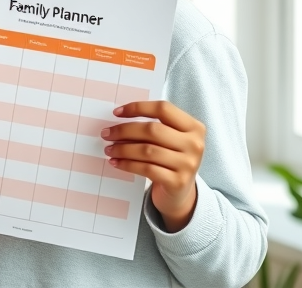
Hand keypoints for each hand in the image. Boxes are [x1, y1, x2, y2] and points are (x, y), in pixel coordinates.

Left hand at [101, 101, 204, 231]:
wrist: (180, 192)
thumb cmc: (170, 159)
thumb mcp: (171, 140)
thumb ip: (153, 127)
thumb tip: (119, 120)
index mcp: (194, 127)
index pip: (163, 109)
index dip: (138, 107)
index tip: (117, 112)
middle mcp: (195, 144)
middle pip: (152, 130)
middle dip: (124, 130)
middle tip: (107, 133)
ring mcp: (188, 164)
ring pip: (147, 150)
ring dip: (122, 149)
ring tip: (109, 149)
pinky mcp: (178, 181)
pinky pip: (146, 168)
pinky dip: (127, 164)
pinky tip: (116, 162)